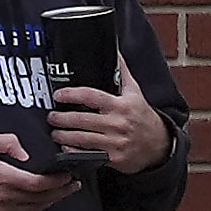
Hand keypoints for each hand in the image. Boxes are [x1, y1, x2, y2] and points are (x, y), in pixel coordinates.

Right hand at [0, 134, 78, 210]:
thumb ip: (7, 141)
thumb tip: (25, 153)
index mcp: (1, 177)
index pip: (38, 183)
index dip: (57, 181)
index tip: (67, 174)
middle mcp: (4, 196)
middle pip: (42, 197)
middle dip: (61, 190)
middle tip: (73, 183)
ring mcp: (1, 209)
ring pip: (36, 207)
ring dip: (53, 200)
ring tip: (64, 191)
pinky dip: (39, 207)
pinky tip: (45, 199)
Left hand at [50, 76, 167, 176]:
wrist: (160, 146)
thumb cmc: (143, 117)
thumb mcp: (135, 94)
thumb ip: (122, 73)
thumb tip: (114, 53)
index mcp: (121, 105)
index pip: (91, 96)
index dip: (71, 95)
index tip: (58, 95)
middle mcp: (118, 123)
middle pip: (81, 119)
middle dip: (61, 118)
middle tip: (51, 116)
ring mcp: (115, 142)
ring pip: (82, 138)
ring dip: (63, 136)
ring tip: (55, 132)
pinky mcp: (113, 157)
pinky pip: (88, 155)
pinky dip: (73, 151)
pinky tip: (66, 147)